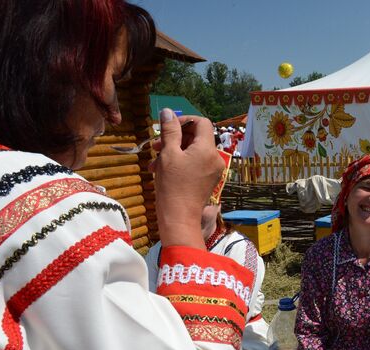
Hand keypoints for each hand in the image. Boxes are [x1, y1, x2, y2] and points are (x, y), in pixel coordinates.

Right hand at [149, 110, 224, 248]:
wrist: (179, 218)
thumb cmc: (172, 185)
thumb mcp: (168, 154)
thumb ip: (169, 131)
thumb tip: (167, 111)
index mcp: (208, 149)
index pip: (202, 123)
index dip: (185, 121)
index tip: (168, 128)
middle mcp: (215, 158)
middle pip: (198, 137)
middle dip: (176, 138)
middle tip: (156, 144)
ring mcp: (213, 170)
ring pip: (193, 151)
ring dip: (174, 151)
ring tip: (154, 160)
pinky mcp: (208, 180)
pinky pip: (195, 164)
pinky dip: (180, 162)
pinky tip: (161, 170)